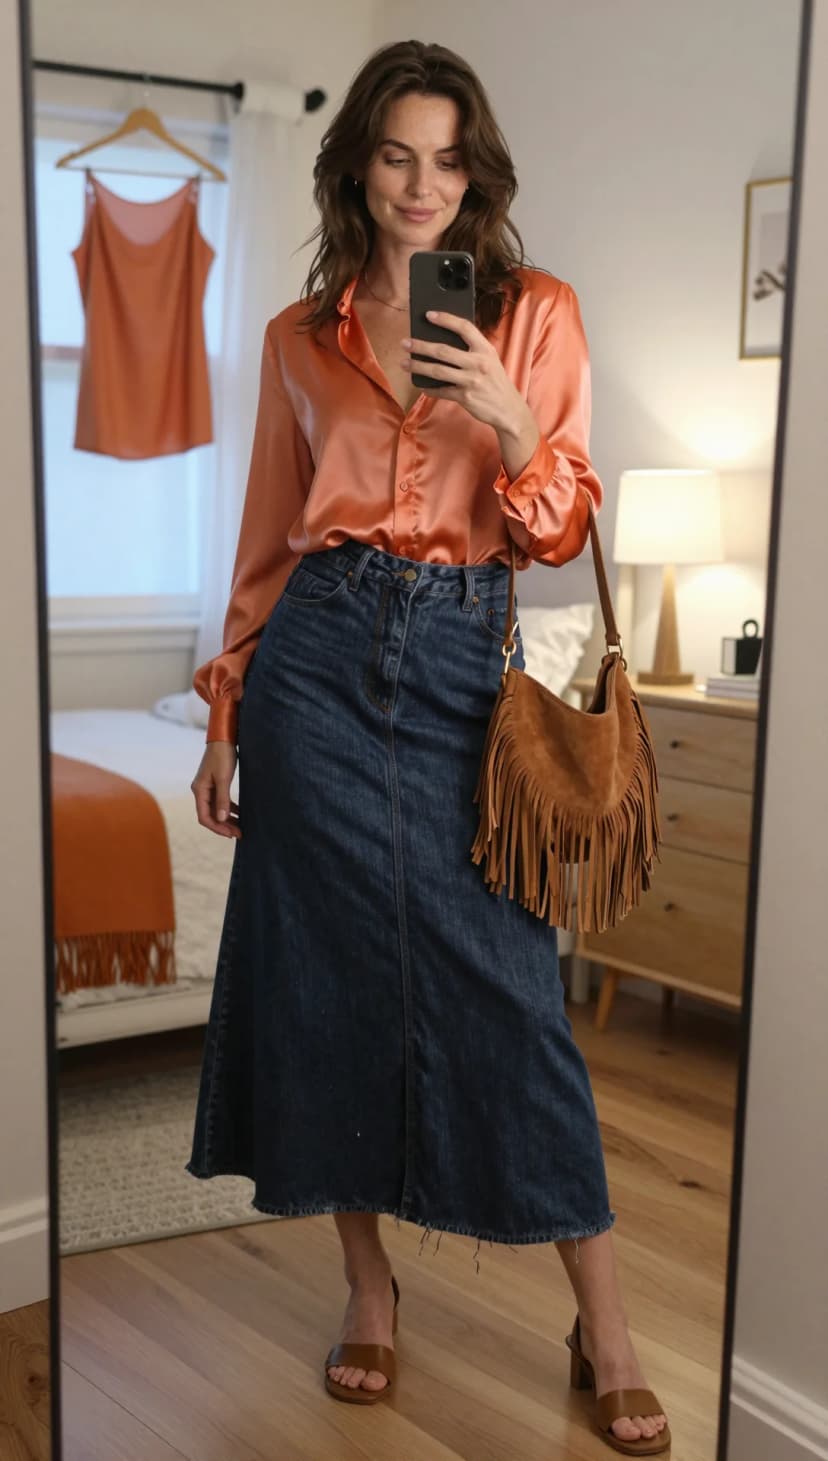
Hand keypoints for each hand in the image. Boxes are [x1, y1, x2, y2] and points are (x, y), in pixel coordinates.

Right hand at [191, 742, 240, 838]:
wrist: (223, 738)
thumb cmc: (222, 756)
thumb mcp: (224, 778)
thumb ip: (223, 799)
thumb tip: (222, 819)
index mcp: (199, 790)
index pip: (204, 817)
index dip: (217, 828)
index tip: (231, 834)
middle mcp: (201, 791)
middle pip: (210, 815)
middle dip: (224, 826)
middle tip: (239, 833)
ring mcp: (208, 788)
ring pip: (216, 809)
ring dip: (227, 819)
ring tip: (240, 827)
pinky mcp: (215, 784)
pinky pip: (221, 801)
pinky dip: (229, 809)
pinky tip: (240, 814)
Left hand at [401, 310, 533, 435]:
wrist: (508, 408)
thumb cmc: (495, 381)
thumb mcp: (490, 360)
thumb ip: (473, 350)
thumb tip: (444, 341)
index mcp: (485, 349)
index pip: (464, 327)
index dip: (446, 319)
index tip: (429, 315)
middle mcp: (478, 363)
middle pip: (443, 350)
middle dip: (421, 346)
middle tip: (405, 343)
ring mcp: (471, 380)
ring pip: (438, 370)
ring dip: (418, 366)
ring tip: (404, 363)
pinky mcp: (466, 397)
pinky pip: (442, 391)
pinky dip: (429, 389)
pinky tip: (420, 385)